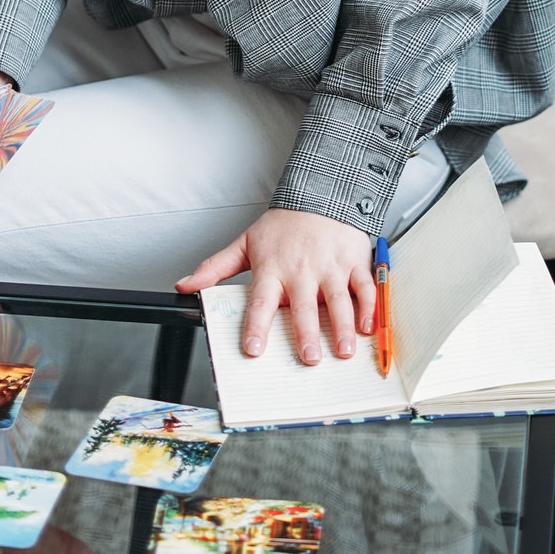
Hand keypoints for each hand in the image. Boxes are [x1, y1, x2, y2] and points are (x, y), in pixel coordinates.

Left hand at [176, 208, 375, 365]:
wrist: (320, 194)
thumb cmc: (283, 226)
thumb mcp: (245, 242)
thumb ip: (215, 268)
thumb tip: (185, 286)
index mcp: (273, 269)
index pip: (261, 302)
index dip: (256, 326)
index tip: (253, 349)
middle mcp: (302, 271)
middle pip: (303, 307)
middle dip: (306, 334)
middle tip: (309, 358)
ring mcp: (330, 267)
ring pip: (338, 301)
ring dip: (343, 327)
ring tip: (344, 350)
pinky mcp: (354, 262)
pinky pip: (364, 287)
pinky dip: (368, 307)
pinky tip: (368, 327)